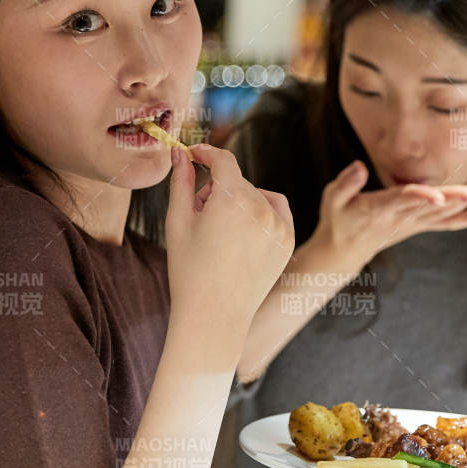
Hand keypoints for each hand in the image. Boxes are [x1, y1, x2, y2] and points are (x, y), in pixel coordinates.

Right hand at [165, 143, 294, 327]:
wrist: (214, 315)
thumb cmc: (189, 270)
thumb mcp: (178, 221)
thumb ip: (182, 181)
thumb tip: (180, 152)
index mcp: (231, 199)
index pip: (222, 160)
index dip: (206, 153)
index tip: (194, 155)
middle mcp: (260, 208)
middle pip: (236, 181)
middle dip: (216, 190)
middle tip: (200, 218)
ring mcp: (278, 225)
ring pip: (255, 195)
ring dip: (238, 201)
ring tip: (221, 230)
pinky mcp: (287, 240)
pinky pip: (276, 210)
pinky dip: (261, 211)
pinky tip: (243, 230)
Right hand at [313, 160, 466, 265]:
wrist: (342, 252)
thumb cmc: (337, 221)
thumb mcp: (332, 199)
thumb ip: (345, 183)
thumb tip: (358, 166)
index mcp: (379, 208)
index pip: (402, 200)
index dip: (420, 197)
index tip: (438, 196)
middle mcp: (399, 218)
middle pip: (430, 207)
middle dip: (453, 200)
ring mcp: (410, 224)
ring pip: (441, 215)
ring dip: (463, 206)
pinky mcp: (416, 226)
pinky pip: (444, 224)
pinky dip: (464, 220)